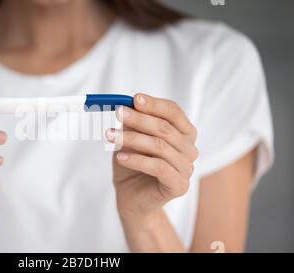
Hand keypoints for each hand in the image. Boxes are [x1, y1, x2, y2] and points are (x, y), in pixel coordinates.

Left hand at [106, 94, 197, 217]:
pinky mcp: (179, 185)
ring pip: (159, 147)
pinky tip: (120, 157)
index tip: (134, 99)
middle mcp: (189, 149)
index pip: (173, 112)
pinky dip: (137, 160)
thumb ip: (132, 123)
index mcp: (183, 133)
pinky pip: (158, 167)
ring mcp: (187, 168)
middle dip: (139, 119)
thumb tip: (127, 105)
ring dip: (132, 138)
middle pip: (165, 128)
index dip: (154, 104)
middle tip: (117, 113)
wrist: (131, 197)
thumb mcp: (129, 138)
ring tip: (110, 136)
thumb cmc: (132, 164)